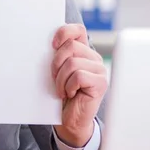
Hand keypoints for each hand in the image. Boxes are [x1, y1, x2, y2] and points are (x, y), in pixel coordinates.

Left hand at [51, 24, 107, 147]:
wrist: (69, 119)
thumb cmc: (60, 93)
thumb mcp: (56, 70)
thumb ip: (57, 54)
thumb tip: (48, 42)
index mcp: (83, 51)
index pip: (77, 30)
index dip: (63, 33)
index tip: (52, 46)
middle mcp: (94, 58)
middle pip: (71, 46)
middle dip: (56, 63)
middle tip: (55, 77)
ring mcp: (100, 70)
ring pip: (73, 62)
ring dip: (61, 78)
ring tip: (62, 89)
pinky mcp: (101, 83)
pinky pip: (79, 76)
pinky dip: (68, 86)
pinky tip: (70, 93)